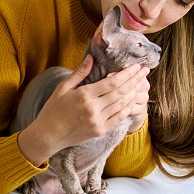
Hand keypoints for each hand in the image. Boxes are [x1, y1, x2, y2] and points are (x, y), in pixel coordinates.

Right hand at [17, 55, 149, 165]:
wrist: (48, 135)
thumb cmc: (53, 110)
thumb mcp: (63, 88)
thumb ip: (79, 73)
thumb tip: (92, 58)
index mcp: (84, 95)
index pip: (112, 82)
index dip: (127, 74)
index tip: (136, 66)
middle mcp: (93, 108)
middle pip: (121, 92)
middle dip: (135, 80)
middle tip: (145, 71)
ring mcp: (98, 121)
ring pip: (122, 104)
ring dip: (135, 92)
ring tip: (143, 83)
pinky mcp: (100, 131)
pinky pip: (119, 117)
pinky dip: (128, 107)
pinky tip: (134, 99)